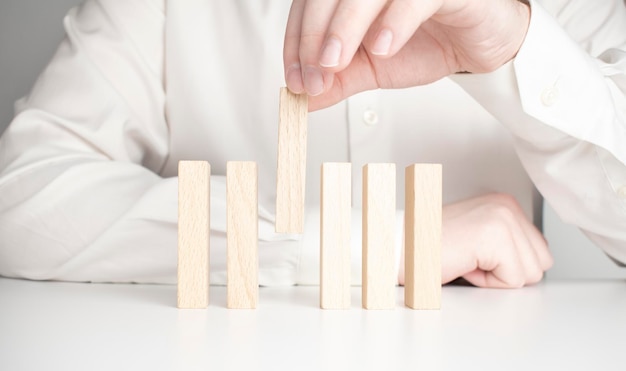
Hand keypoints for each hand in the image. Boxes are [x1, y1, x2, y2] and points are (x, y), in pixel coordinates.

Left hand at [284, 0, 529, 109]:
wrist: (478, 44)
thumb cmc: (429, 43)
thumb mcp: (373, 68)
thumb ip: (338, 79)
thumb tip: (303, 98)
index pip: (308, 6)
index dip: (296, 42)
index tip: (298, 79)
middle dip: (313, 37)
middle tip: (315, 74)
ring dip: (343, 28)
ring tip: (336, 63)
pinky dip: (393, 23)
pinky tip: (382, 48)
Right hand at [399, 193, 553, 287]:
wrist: (400, 250)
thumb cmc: (430, 249)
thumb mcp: (479, 241)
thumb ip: (510, 246)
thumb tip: (535, 264)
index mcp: (505, 204)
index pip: (540, 252)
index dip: (506, 266)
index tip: (475, 255)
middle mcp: (507, 206)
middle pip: (540, 263)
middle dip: (505, 272)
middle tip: (470, 259)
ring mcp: (502, 218)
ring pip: (529, 273)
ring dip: (494, 277)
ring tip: (466, 260)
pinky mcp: (494, 236)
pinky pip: (512, 280)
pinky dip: (486, 282)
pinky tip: (464, 264)